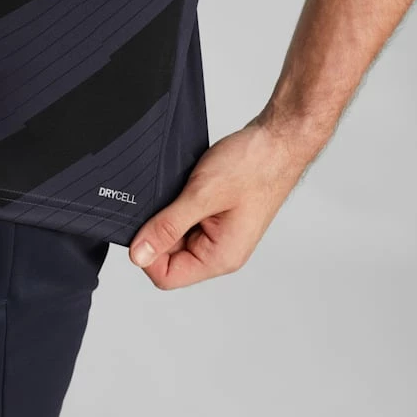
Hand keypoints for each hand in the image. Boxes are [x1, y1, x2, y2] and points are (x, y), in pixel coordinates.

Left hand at [128, 115, 313, 289]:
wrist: (278, 140)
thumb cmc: (254, 165)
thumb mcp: (202, 195)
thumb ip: (167, 227)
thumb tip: (138, 255)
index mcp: (220, 257)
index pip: (166, 276)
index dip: (148, 253)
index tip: (144, 224)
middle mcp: (221, 251)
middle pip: (169, 257)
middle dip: (159, 229)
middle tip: (168, 199)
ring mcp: (220, 234)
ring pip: (176, 235)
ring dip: (169, 213)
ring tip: (183, 189)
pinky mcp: (217, 216)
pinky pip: (186, 219)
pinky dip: (179, 203)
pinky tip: (188, 185)